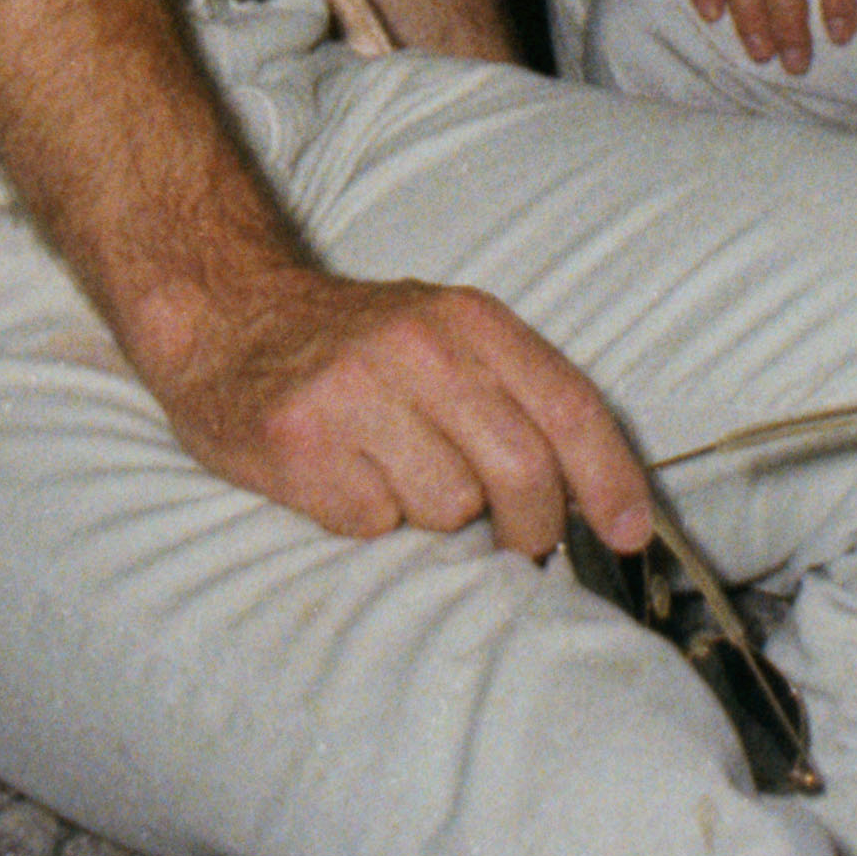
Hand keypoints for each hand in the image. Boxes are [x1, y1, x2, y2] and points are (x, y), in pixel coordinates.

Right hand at [134, 265, 656, 559]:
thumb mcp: (446, 338)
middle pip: (524, 472)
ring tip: (396, 473)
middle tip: (512, 536)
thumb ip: (516, 398)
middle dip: (530, 526)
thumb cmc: (356, 347)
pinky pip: (375, 524)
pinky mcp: (303, 445)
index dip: (610, 480)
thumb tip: (598, 500)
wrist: (226, 320)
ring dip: (434, 516)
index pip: (569, 406)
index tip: (629, 534)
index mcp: (469, 319)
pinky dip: (370, 519)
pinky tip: (346, 477)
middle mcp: (418, 348)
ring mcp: (357, 394)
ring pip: (449, 509)